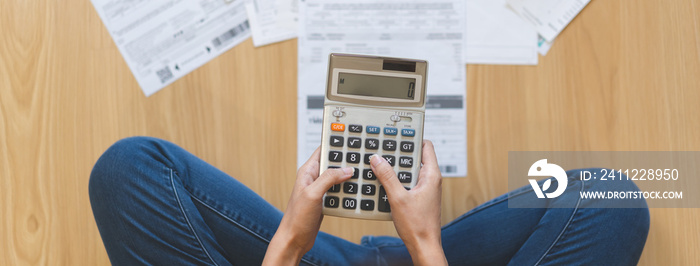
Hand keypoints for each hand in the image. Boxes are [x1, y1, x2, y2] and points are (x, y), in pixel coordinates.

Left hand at [263, 147, 353, 264]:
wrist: (295, 240)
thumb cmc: (297, 218)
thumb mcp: (313, 194)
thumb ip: (329, 179)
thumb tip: (346, 169)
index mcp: (307, 171)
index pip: (323, 150)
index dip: (335, 142)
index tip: (351, 138)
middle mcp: (314, 178)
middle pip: (334, 163)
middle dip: (347, 160)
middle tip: (363, 157)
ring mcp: (320, 190)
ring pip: (339, 177)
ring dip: (349, 177)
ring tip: (363, 172)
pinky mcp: (325, 200)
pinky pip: (340, 191)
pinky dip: (348, 190)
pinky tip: (356, 191)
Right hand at [370, 140, 446, 265]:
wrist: (423, 246)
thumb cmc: (417, 226)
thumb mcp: (397, 198)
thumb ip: (387, 176)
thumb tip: (378, 159)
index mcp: (431, 175)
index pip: (426, 146)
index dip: (412, 138)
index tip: (399, 134)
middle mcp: (431, 180)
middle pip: (416, 157)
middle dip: (400, 153)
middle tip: (384, 149)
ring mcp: (426, 189)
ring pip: (410, 170)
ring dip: (397, 168)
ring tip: (381, 165)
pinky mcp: (420, 197)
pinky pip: (408, 182)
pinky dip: (397, 180)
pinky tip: (384, 183)